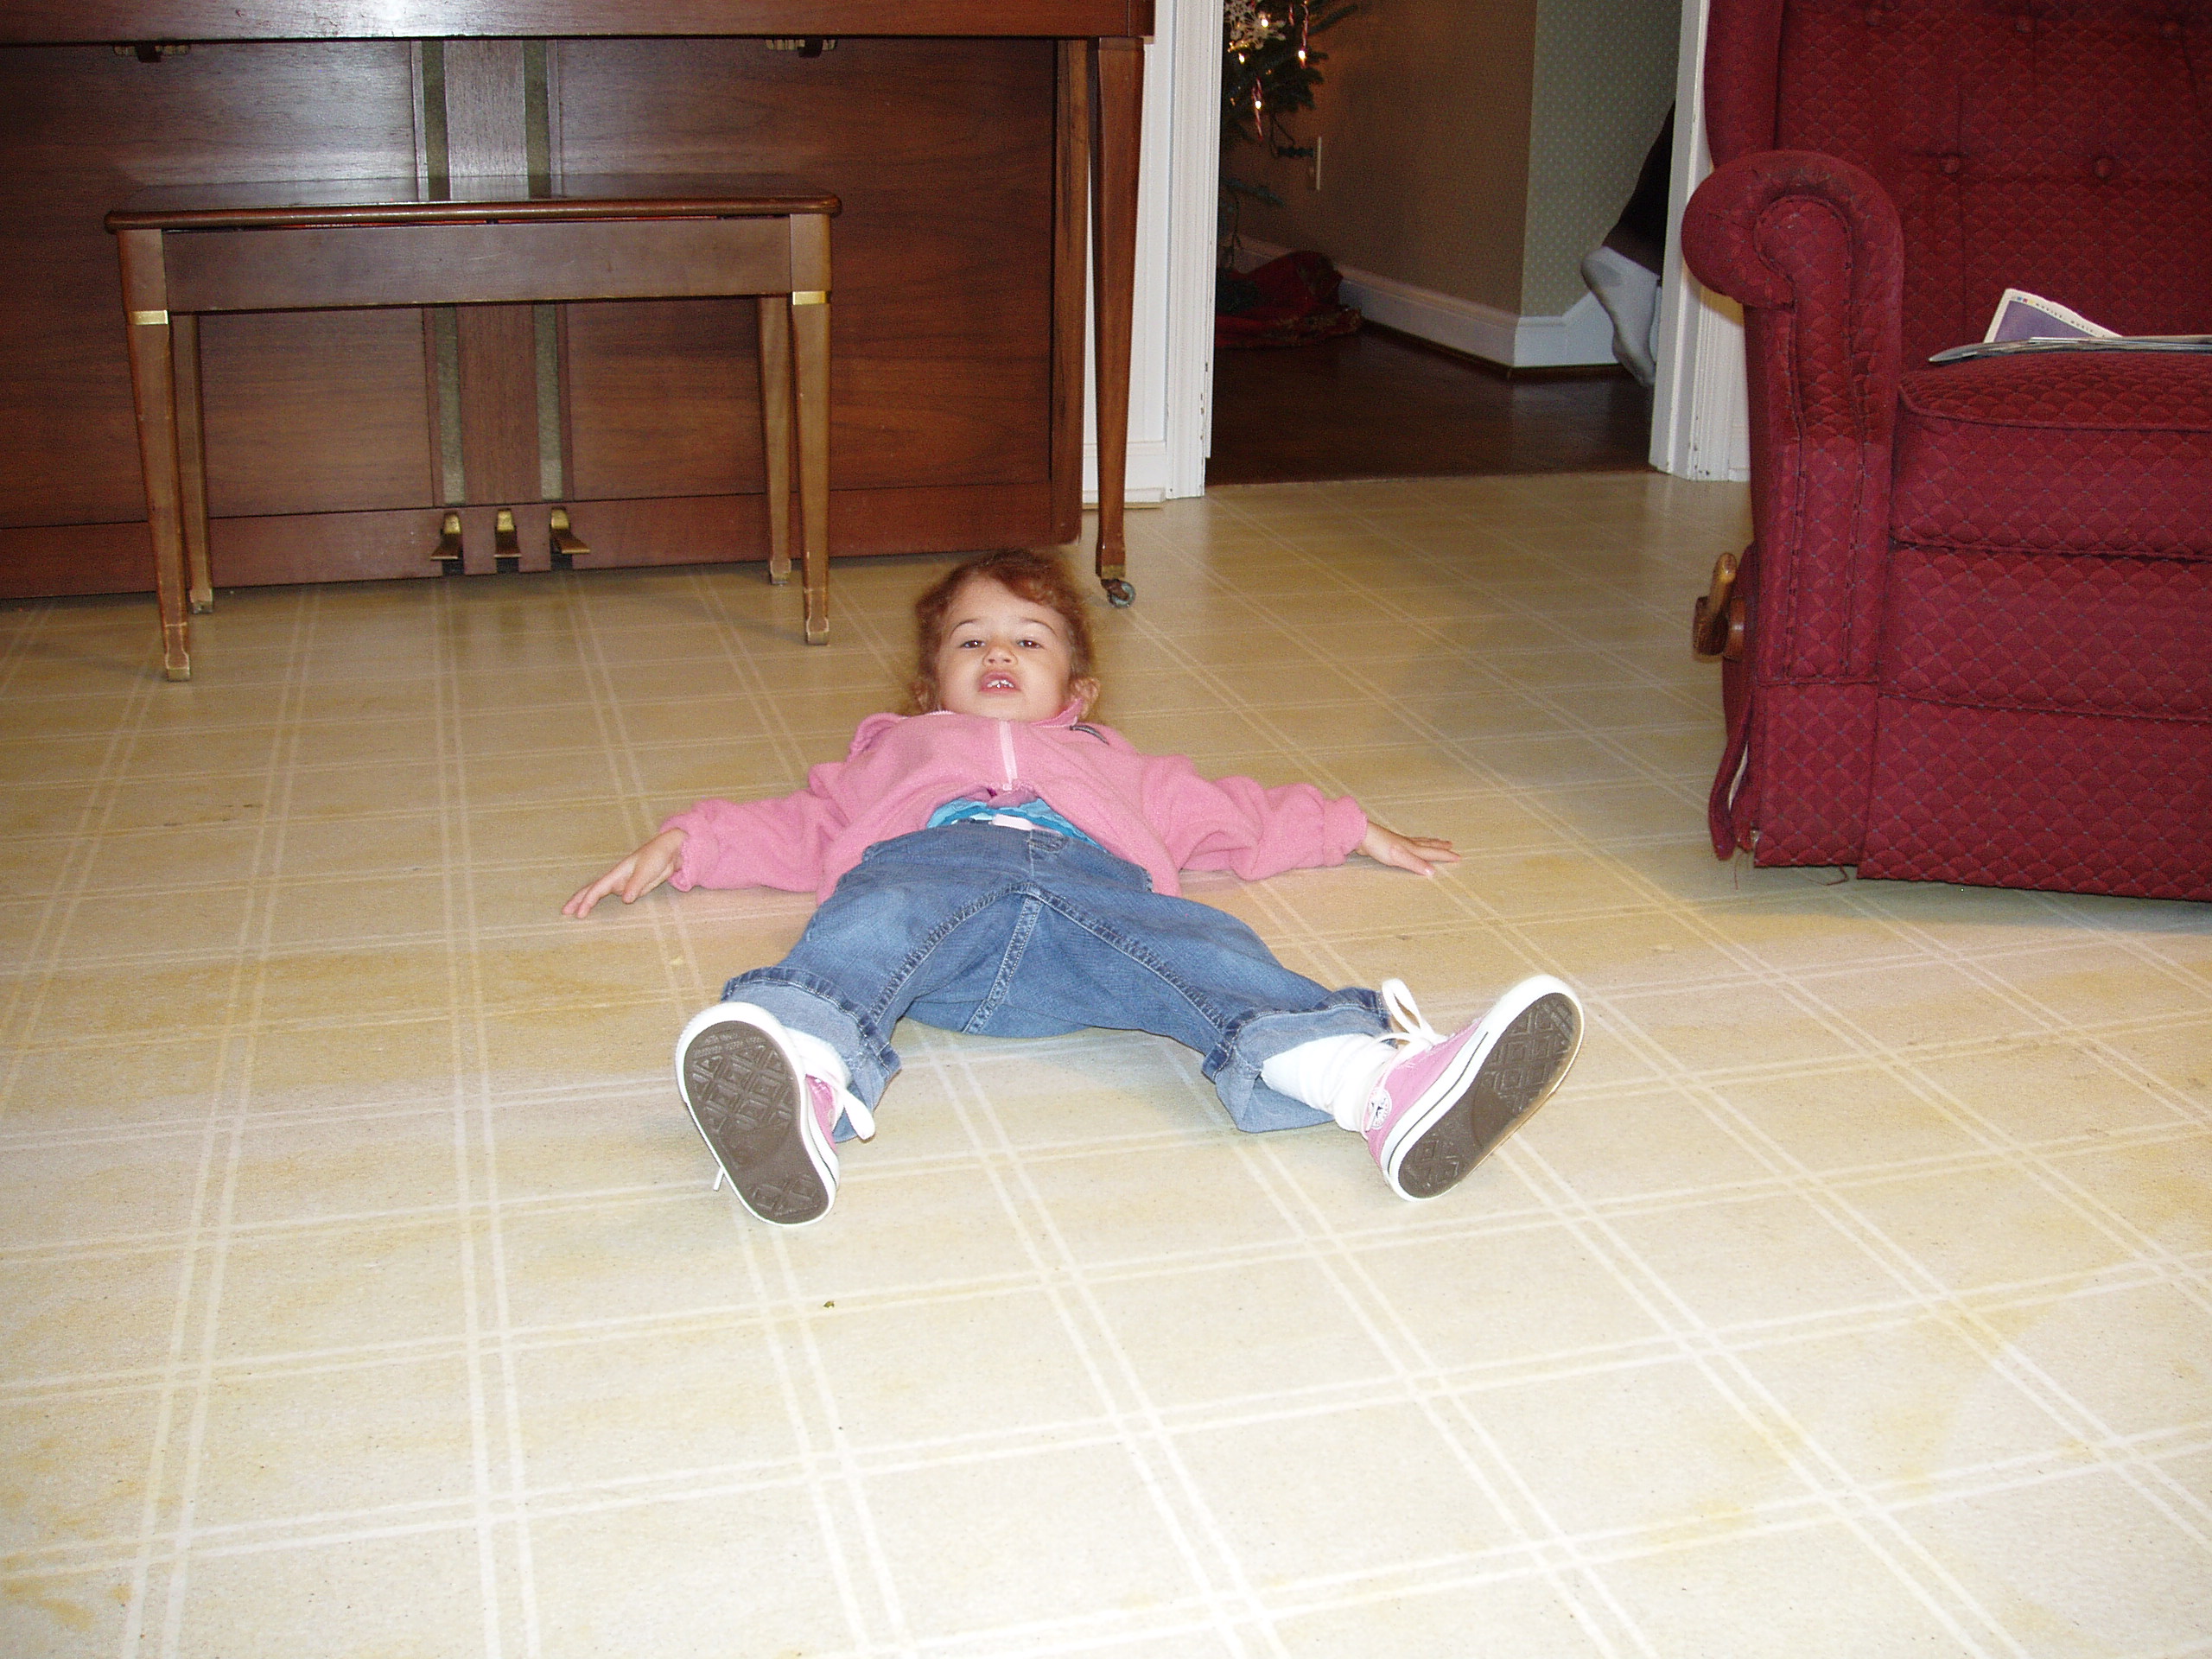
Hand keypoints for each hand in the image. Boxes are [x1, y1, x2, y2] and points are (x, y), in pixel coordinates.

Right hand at [563, 828, 687, 916]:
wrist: (670, 851)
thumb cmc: (656, 856)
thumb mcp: (647, 870)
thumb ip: (636, 885)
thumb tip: (624, 899)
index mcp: (617, 873)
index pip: (597, 889)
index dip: (587, 901)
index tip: (578, 913)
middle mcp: (617, 879)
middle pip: (593, 890)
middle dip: (579, 900)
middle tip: (565, 911)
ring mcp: (624, 883)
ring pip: (602, 893)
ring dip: (588, 901)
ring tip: (576, 912)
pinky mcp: (633, 888)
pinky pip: (615, 896)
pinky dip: (603, 901)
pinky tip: (596, 905)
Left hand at [1358, 822, 1459, 876]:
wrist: (1362, 835)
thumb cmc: (1380, 846)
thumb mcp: (1399, 858)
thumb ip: (1415, 865)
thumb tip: (1432, 872)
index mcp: (1412, 849)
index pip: (1433, 853)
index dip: (1446, 856)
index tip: (1458, 857)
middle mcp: (1408, 844)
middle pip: (1428, 845)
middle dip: (1440, 846)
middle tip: (1451, 844)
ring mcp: (1399, 843)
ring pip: (1420, 842)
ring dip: (1430, 842)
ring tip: (1436, 841)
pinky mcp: (1390, 844)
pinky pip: (1410, 843)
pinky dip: (1417, 842)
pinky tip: (1411, 843)